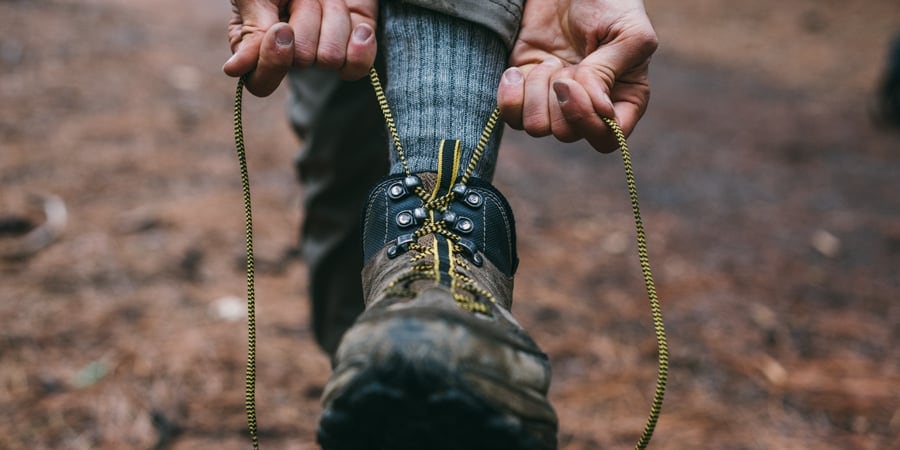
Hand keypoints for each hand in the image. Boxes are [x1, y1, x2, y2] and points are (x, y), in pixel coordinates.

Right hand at [223, 0, 377, 96]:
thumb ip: (250, 29)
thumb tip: (235, 69)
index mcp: (258, 47)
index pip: (262, 82)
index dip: (274, 62)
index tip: (281, 28)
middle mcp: (292, 57)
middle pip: (302, 62)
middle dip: (304, 18)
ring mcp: (324, 53)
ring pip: (331, 58)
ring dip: (329, 17)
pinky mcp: (354, 47)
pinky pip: (358, 66)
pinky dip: (361, 46)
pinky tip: (359, 29)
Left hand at [497, 0, 656, 151]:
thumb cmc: (609, 2)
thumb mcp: (627, 32)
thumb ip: (612, 71)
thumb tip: (597, 110)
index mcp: (623, 98)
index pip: (606, 139)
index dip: (588, 121)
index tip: (575, 84)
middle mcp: (588, 107)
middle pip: (567, 134)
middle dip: (559, 97)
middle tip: (564, 62)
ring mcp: (554, 101)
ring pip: (537, 128)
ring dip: (537, 92)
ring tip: (548, 61)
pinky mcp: (524, 90)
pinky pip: (511, 115)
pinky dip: (510, 94)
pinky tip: (516, 70)